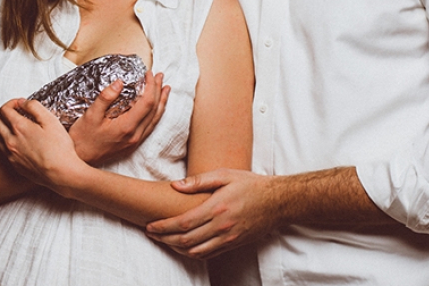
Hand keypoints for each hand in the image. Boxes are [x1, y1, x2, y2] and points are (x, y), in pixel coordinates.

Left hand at [0, 98, 87, 189]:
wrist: (61, 174)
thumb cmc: (59, 147)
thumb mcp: (50, 120)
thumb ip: (34, 106)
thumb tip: (22, 102)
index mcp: (19, 127)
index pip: (4, 109)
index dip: (12, 103)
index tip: (20, 105)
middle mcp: (10, 141)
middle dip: (6, 115)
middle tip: (19, 115)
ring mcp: (11, 155)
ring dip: (5, 130)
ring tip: (18, 129)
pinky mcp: (14, 166)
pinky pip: (4, 151)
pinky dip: (8, 143)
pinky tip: (20, 144)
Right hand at [69, 72, 169, 164]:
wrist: (80, 159)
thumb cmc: (83, 138)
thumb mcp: (90, 115)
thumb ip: (105, 97)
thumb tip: (120, 82)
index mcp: (127, 127)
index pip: (147, 103)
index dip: (151, 86)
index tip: (149, 74)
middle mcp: (135, 135)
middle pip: (155, 110)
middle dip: (158, 91)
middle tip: (159, 75)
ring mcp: (136, 141)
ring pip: (155, 119)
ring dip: (161, 102)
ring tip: (165, 88)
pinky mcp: (133, 144)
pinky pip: (150, 126)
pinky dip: (156, 113)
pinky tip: (156, 107)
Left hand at [145, 169, 274, 258]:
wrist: (277, 201)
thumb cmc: (250, 184)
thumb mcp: (225, 174)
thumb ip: (199, 181)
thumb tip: (175, 185)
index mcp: (217, 207)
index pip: (183, 223)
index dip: (163, 226)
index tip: (150, 225)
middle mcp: (221, 226)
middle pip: (185, 240)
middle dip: (164, 238)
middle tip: (151, 233)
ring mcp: (228, 238)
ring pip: (195, 252)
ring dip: (176, 248)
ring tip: (163, 239)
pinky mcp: (233, 244)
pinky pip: (208, 254)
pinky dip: (192, 253)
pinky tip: (183, 246)